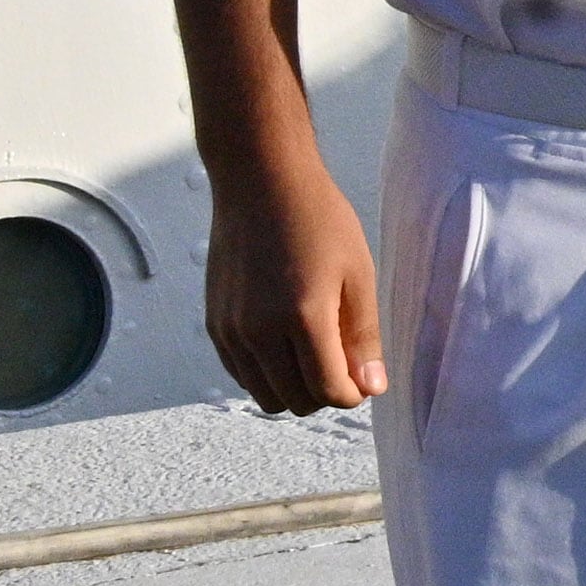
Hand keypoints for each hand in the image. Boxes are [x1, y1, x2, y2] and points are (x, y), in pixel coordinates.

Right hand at [204, 155, 384, 415]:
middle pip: (295, 400)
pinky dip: (267, 374)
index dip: (352, 395)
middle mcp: (258, 331)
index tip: (364, 380)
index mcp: (301, 318)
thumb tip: (370, 388)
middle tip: (344, 366)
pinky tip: (288, 347)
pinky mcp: (214, 325)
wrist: (261, 185)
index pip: (327, 390)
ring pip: (265, 395)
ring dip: (295, 389)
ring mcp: (230, 331)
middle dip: (325, 394)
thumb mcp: (358, 275)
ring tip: (318, 356)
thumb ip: (363, 337)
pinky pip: (242, 374)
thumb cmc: (319, 223)